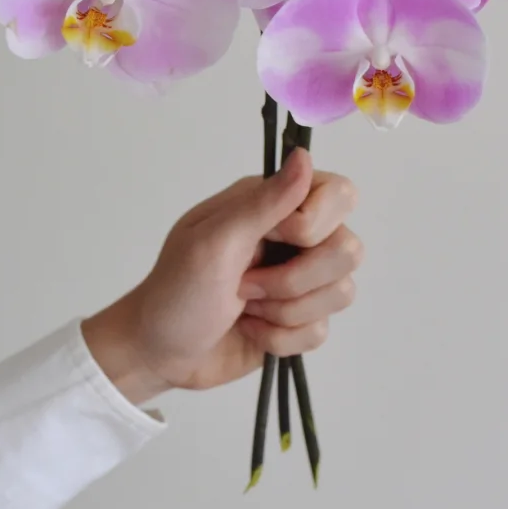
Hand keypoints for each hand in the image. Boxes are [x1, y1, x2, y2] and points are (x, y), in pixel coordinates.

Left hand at [82, 150, 361, 403]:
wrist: (158, 353)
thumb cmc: (176, 290)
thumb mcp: (214, 243)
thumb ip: (264, 203)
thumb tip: (304, 156)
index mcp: (272, 203)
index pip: (340, 194)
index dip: (315, 224)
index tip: (276, 240)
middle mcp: (294, 237)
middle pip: (348, 249)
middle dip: (296, 280)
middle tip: (247, 285)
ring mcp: (300, 280)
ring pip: (341, 292)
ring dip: (287, 311)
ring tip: (247, 308)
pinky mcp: (300, 320)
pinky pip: (322, 330)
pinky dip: (282, 339)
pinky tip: (252, 331)